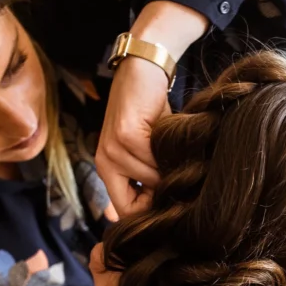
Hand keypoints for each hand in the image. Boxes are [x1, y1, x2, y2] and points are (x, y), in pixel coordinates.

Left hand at [96, 56, 168, 216]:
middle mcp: (105, 163)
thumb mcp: (147, 149)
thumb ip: (150, 177)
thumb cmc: (150, 112)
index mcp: (107, 169)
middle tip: (180, 178)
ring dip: (171, 171)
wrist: (144, 71)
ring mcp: (113, 150)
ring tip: (178, 153)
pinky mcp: (127, 136)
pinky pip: (156, 162)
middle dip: (163, 196)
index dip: (150, 214)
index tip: (170, 202)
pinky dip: (171, 156)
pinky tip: (174, 141)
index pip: (125, 213)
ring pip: (152, 182)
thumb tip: (169, 209)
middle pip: (139, 204)